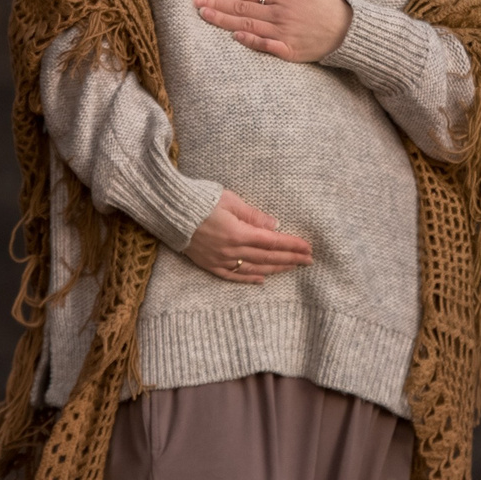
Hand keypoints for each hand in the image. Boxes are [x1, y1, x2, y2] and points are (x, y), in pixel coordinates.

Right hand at [185, 190, 312, 283]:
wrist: (171, 212)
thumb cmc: (201, 200)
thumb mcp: (230, 201)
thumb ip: (253, 215)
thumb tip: (275, 225)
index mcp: (238, 233)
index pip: (272, 242)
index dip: (292, 245)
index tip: (308, 247)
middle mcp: (231, 250)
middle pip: (267, 257)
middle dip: (291, 259)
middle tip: (309, 260)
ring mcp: (220, 260)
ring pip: (254, 268)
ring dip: (276, 269)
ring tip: (293, 268)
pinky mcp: (210, 264)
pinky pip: (233, 276)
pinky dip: (250, 278)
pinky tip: (263, 279)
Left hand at [194, 0, 351, 63]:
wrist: (349, 31)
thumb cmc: (330, 6)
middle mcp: (280, 14)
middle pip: (242, 7)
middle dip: (217, 4)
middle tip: (195, 2)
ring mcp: (283, 33)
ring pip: (248, 25)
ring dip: (225, 20)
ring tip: (204, 15)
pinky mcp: (289, 50)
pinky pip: (266, 46)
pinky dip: (250, 41)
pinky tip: (234, 36)